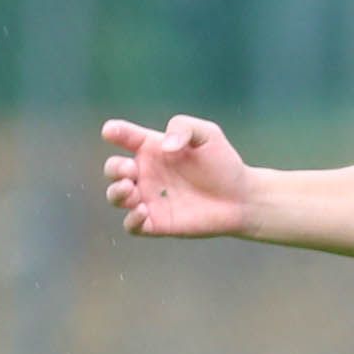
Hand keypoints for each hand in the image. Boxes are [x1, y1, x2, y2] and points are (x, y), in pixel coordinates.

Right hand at [102, 115, 252, 238]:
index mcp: (153, 148)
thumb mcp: (208, 135)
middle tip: (130, 170)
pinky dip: (131, 220)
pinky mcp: (156, 223)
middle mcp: (146, 173)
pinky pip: (132, 225)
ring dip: (116, 193)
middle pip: (114, 169)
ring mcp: (149, 198)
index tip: (111, 131)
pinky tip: (143, 211)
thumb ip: (184, 128)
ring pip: (117, 197)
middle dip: (114, 168)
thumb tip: (164, 146)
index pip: (125, 137)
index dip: (114, 132)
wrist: (242, 197)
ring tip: (130, 189)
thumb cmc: (223, 163)